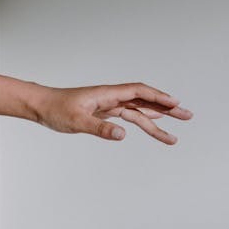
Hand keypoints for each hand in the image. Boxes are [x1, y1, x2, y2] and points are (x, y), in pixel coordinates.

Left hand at [32, 82, 192, 144]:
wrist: (41, 106)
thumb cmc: (56, 110)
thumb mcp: (77, 122)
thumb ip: (100, 129)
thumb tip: (123, 134)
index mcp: (107, 94)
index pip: (139, 92)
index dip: (158, 97)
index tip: (175, 104)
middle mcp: (111, 97)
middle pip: (145, 101)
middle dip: (167, 109)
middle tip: (188, 116)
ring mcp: (108, 105)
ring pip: (138, 111)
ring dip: (157, 121)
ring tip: (173, 135)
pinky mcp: (104, 113)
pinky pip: (128, 115)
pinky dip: (142, 120)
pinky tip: (153, 124)